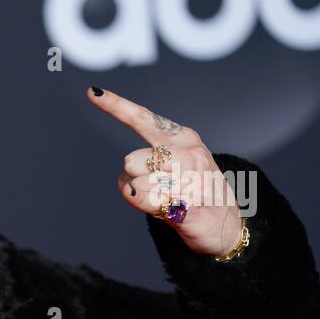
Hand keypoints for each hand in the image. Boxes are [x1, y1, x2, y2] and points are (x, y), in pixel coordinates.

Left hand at [86, 86, 244, 257]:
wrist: (226, 226)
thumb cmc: (193, 193)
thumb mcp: (176, 165)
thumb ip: (148, 158)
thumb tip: (128, 177)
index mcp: (183, 138)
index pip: (143, 118)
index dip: (115, 105)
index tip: (92, 92)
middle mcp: (187, 153)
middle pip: (129, 160)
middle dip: (135, 176)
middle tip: (160, 186)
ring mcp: (189, 178)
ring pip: (133, 182)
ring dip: (141, 194)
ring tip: (166, 198)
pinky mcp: (186, 203)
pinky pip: (140, 200)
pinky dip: (143, 206)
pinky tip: (165, 209)